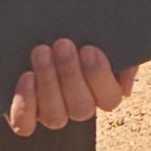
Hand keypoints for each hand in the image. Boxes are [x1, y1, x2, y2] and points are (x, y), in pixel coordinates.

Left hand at [6, 38, 138, 135]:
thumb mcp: (107, 35)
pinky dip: (26, 104)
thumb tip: (125, 87)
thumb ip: (124, 56)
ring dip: (48, 83)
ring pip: (55, 116)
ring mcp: (52, 112)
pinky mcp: (25, 114)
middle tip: (62, 44)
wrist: (43, 25)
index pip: (110, 99)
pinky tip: (27, 77)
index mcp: (103, 91)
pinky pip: (25, 124)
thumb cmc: (80, 31)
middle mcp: (78, 106)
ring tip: (41, 52)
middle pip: (82, 109)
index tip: (90, 49)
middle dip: (71, 75)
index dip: (100, 77)